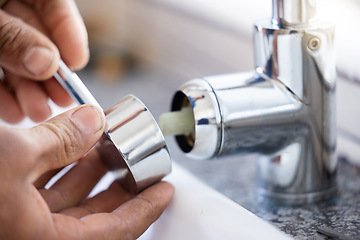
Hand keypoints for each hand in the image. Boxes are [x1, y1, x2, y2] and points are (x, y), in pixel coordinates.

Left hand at [0, 0, 88, 122]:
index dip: (70, 34)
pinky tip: (14, 111)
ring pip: (17, 58)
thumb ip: (14, 39)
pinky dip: (6, 92)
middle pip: (38, 37)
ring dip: (30, 89)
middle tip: (61, 98)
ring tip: (37, 112)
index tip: (78, 63)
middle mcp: (4, 6)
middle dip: (49, 74)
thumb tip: (46, 63)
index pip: (54, 3)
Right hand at [0, 105, 173, 239]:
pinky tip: (65, 148)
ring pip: (64, 203)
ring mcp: (17, 225)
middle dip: (117, 185)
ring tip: (102, 146)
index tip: (165, 191)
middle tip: (136, 163)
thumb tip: (93, 120)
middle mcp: (32, 237)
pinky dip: (55, 171)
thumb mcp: (14, 155)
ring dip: (85, 173)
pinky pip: (39, 195)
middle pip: (92, 217)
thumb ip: (60, 138)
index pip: (116, 231)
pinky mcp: (3, 207)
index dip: (146, 208)